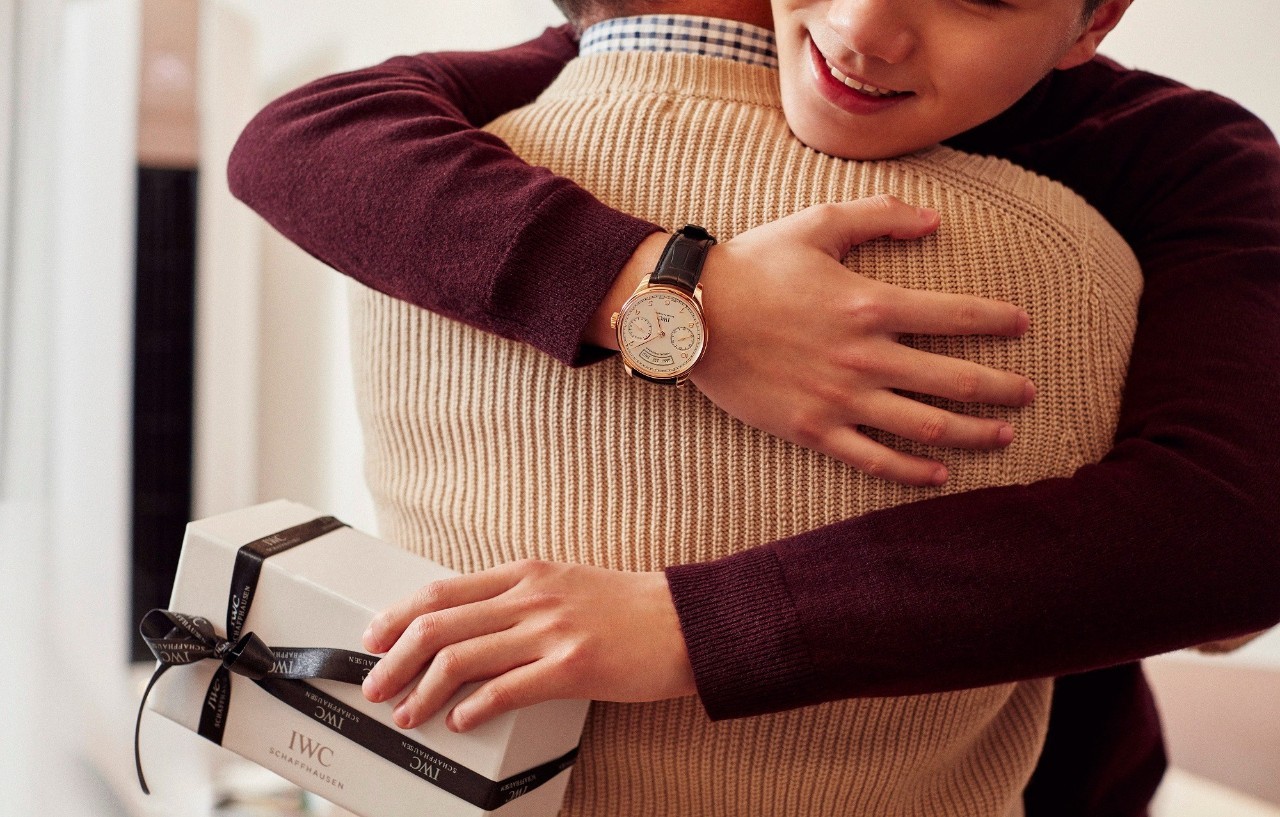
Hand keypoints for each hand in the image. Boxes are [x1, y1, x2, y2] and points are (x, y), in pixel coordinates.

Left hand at [361, 560, 694, 731]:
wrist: (685, 620)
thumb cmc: (628, 607)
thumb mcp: (564, 584)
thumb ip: (517, 598)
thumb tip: (468, 625)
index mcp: (524, 573)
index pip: (441, 592)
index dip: (397, 617)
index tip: (375, 639)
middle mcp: (530, 596)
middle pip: (438, 625)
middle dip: (394, 659)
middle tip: (375, 686)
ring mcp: (549, 630)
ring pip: (461, 658)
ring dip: (422, 691)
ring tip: (407, 713)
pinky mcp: (571, 667)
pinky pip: (505, 689)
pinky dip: (472, 709)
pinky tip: (458, 721)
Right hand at [690, 196, 1034, 486]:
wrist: (691, 316)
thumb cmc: (752, 265)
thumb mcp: (817, 223)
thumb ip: (880, 216)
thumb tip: (934, 219)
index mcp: (872, 303)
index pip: (958, 315)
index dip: (999, 321)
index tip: (1024, 326)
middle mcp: (866, 356)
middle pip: (956, 379)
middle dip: (1003, 387)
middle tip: (1030, 392)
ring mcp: (842, 398)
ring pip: (925, 425)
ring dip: (973, 432)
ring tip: (1003, 434)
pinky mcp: (814, 429)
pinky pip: (873, 458)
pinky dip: (911, 470)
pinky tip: (939, 473)